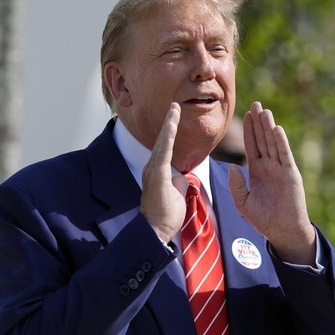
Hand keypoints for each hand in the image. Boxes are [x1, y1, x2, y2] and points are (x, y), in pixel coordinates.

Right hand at [140, 103, 188, 242]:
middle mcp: (152, 167)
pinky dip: (168, 137)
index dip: (170, 132)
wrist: (157, 229)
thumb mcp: (176, 193)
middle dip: (169, 122)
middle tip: (174, 105)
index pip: (166, 147)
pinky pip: (164, 151)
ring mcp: (153, 170)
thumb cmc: (166, 214)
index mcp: (158, 171)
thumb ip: (178, 181)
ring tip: (174, 109)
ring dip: (169, 125)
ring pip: (163, 142)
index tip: (175, 117)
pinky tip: (172, 125)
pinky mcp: (157, 174)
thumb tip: (181, 175)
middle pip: (163, 140)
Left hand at [228, 101, 315, 264]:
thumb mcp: (243, 202)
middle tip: (255, 104)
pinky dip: (280, 142)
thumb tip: (232, 167)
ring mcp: (280, 168)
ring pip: (272, 143)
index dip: (248, 130)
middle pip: (262, 139)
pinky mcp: (290, 174)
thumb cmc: (262, 218)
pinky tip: (276, 130)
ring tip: (264, 111)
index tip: (245, 115)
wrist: (282, 231)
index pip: (251, 145)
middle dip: (258, 122)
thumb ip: (236, 185)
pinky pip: (284, 155)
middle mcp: (268, 166)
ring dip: (268, 127)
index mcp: (256, 170)